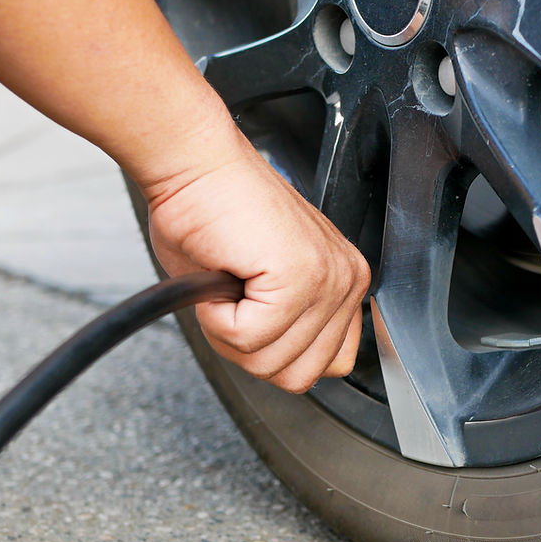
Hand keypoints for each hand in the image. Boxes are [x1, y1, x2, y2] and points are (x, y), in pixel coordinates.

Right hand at [144, 121, 370, 393]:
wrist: (194, 166)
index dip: (274, 354)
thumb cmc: (213, 213)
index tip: (252, 317)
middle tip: (231, 301)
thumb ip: (287, 328)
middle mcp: (346, 282)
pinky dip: (217, 318)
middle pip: (298, 376)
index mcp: (343, 284)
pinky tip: (222, 277)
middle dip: (248, 350)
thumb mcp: (262, 288)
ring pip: (271, 362)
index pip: (326, 366)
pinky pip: (248, 338)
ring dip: (229, 333)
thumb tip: (278, 363)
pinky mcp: (300, 276)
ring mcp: (328, 279)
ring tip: (227, 284)